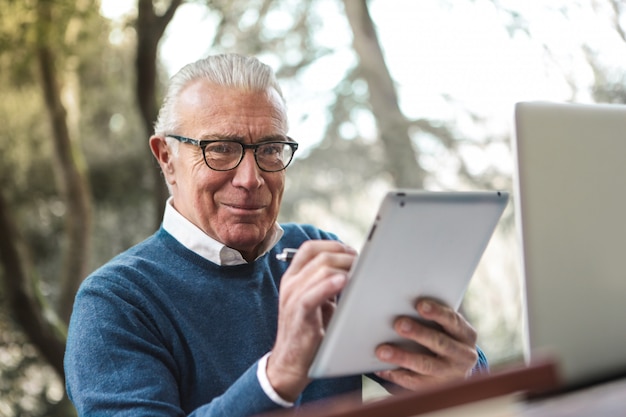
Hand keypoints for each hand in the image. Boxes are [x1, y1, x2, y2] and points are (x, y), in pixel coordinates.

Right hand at [267, 240, 356, 400]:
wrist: (291, 363)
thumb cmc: (309, 331)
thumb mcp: (318, 301)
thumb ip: (328, 284)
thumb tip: (355, 269)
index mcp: (293, 277)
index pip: (311, 248)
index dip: (335, 245)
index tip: (354, 253)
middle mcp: (290, 283)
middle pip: (319, 255)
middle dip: (345, 256)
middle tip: (364, 264)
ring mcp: (292, 297)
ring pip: (319, 269)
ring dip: (344, 267)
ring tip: (361, 273)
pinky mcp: (298, 314)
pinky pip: (312, 294)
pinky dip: (329, 285)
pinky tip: (345, 282)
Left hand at [374, 299, 478, 390]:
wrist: (457, 369)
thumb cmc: (444, 337)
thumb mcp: (447, 328)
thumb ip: (433, 319)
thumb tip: (402, 306)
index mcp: (466, 334)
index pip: (453, 320)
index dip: (437, 312)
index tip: (420, 305)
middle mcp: (463, 355)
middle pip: (440, 343)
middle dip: (418, 333)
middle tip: (399, 324)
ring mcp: (451, 374)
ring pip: (426, 365)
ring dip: (403, 357)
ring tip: (382, 351)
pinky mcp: (437, 389)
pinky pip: (416, 383)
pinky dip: (398, 375)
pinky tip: (383, 369)